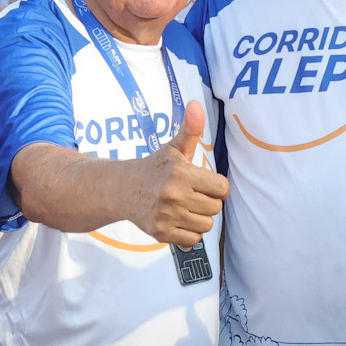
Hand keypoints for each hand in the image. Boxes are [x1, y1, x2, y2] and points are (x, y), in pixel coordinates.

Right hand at [136, 99, 230, 245]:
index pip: (222, 188)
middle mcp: (173, 196)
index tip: (205, 182)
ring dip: (200, 217)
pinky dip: (190, 232)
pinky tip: (179, 219)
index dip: (217, 185)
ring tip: (186, 206)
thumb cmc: (155, 168)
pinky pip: (193, 240)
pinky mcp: (161, 233)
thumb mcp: (174, 148)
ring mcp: (166, 216)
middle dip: (208, 201)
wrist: (123, 190)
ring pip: (206, 225)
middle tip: (193, 194)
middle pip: (216, 207)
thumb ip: (190, 129)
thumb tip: (196, 104)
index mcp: (180, 173)